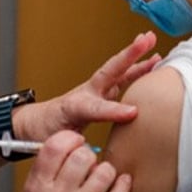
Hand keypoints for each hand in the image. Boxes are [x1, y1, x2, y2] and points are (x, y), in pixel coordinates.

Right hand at [10, 131, 131, 191]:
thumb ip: (42, 173)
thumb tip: (65, 146)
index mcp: (37, 187)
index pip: (55, 146)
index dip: (70, 138)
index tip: (76, 142)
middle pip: (82, 156)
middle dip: (88, 154)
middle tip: (88, 162)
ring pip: (104, 173)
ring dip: (105, 171)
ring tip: (101, 177)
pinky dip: (122, 185)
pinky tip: (120, 183)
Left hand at [15, 31, 159, 141]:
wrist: (36, 123)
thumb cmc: (46, 132)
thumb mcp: (56, 140)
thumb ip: (72, 142)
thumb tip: (91, 151)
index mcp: (74, 107)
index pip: (95, 106)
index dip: (113, 109)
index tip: (133, 112)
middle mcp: (87, 94)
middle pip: (109, 72)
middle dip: (128, 56)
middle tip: (146, 39)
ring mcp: (95, 91)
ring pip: (118, 72)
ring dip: (137, 58)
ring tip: (154, 45)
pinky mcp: (102, 93)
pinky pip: (123, 79)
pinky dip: (138, 71)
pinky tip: (153, 64)